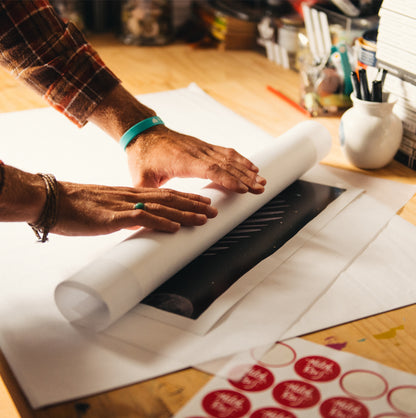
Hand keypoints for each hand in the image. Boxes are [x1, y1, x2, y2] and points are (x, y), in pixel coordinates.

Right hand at [52, 182, 217, 235]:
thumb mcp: (106, 209)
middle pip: (169, 198)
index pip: (164, 194)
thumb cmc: (75, 206)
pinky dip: (160, 222)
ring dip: (184, 213)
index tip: (203, 202)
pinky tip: (175, 227)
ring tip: (204, 218)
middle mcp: (130, 196)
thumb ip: (123, 215)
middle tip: (214, 210)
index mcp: (130, 194)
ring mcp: (122, 205)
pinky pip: (140, 218)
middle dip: (194, 205)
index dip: (186, 198)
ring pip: (161, 207)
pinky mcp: (111, 217)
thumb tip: (136, 224)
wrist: (50, 200)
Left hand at [126, 125, 266, 192]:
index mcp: (182, 161)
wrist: (143, 133)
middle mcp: (196, 152)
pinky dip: (240, 159)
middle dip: (244, 177)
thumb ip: (146, 196)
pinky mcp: (204, 147)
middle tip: (260, 188)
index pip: (210, 169)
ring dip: (246, 169)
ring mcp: (201, 148)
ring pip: (229, 157)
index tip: (243, 188)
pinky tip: (251, 167)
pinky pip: (226, 152)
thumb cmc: (142, 156)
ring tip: (261, 180)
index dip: (228, 179)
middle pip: (225, 164)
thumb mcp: (139, 178)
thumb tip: (148, 215)